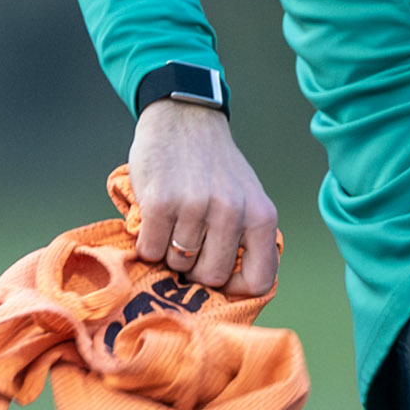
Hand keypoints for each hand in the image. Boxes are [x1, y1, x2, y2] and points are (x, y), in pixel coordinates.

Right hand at [128, 99, 280, 298]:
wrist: (185, 120)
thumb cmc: (215, 167)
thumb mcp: (248, 199)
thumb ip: (247, 237)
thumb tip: (236, 287)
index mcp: (262, 216)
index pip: (259, 280)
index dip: (236, 289)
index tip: (219, 281)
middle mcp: (232, 213)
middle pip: (211, 277)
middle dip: (195, 270)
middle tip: (187, 247)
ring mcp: (196, 208)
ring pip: (178, 264)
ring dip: (169, 253)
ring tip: (172, 226)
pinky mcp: (161, 203)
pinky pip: (150, 250)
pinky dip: (147, 243)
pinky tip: (153, 222)